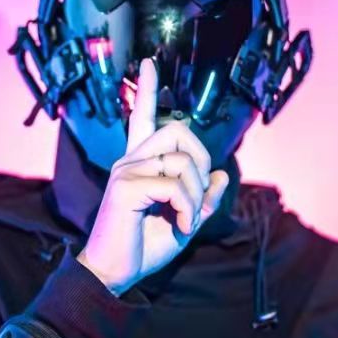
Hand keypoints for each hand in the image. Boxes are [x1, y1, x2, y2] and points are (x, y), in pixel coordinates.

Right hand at [76, 57, 229, 294]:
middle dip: (200, 159)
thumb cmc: (143, 247)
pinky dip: (186, 209)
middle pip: (177, 130)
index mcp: (140, 163)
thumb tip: (221, 175)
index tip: (148, 63)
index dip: (147, 90)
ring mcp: (125, 171)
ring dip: (194, 195)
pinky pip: (173, 186)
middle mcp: (130, 160)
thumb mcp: (184, 221)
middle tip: (196, 194)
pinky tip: (179, 225)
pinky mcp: (125, 187)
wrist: (115, 274)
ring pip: (180, 162)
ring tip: (185, 219)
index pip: (142, 118)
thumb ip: (202, 198)